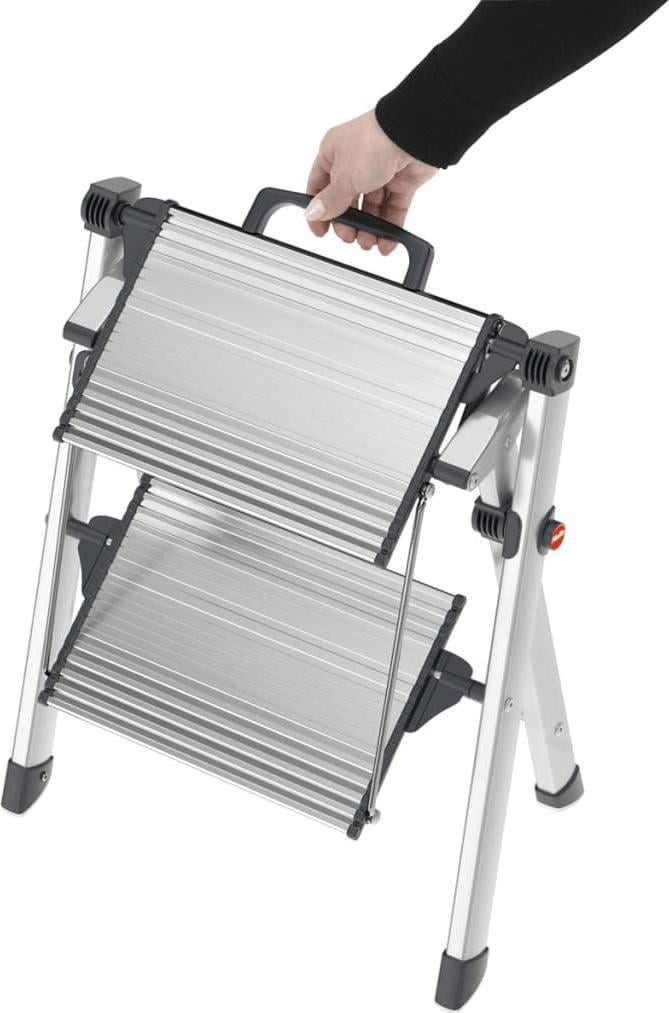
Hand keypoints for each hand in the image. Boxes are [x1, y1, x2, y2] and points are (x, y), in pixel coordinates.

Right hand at [306, 111, 437, 253]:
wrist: (414, 133)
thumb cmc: (374, 142)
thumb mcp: (343, 177)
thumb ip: (330, 201)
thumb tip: (313, 213)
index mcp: (333, 153)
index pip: (319, 187)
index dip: (319, 211)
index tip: (321, 232)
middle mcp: (355, 162)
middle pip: (346, 201)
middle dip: (348, 223)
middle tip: (349, 237)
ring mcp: (379, 171)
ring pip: (371, 208)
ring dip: (369, 229)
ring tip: (369, 243)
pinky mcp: (401, 181)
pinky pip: (392, 209)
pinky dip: (389, 227)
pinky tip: (386, 242)